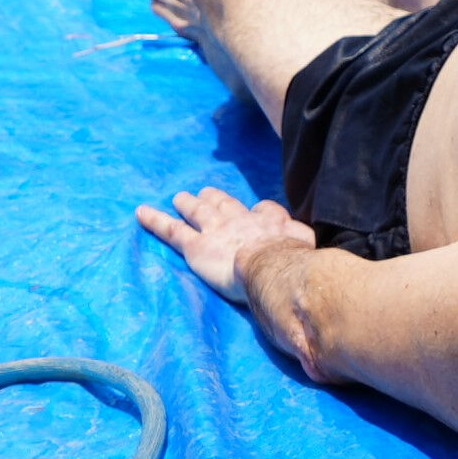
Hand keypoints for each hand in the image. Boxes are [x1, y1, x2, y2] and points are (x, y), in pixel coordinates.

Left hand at [137, 187, 314, 303]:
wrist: (273, 266)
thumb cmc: (295, 263)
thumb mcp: (310, 249)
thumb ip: (307, 248)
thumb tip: (316, 258)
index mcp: (271, 220)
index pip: (263, 210)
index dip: (258, 212)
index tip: (257, 213)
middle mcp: (241, 219)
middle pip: (225, 203)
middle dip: (215, 197)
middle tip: (205, 192)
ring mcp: (215, 230)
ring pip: (198, 211)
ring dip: (188, 203)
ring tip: (180, 196)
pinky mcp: (195, 245)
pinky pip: (172, 230)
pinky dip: (156, 220)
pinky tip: (141, 212)